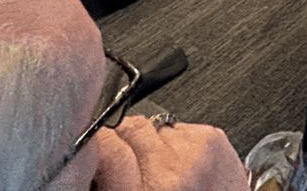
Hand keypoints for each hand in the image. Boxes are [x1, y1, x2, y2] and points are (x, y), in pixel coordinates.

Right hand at [90, 116, 247, 190]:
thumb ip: (112, 180)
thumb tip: (95, 156)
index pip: (107, 145)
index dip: (96, 138)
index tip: (94, 142)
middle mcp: (169, 171)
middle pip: (131, 127)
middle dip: (126, 139)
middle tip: (132, 163)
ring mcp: (194, 151)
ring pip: (157, 126)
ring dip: (155, 143)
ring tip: (165, 172)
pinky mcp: (213, 138)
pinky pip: (181, 127)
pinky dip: (179, 143)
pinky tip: (186, 167)